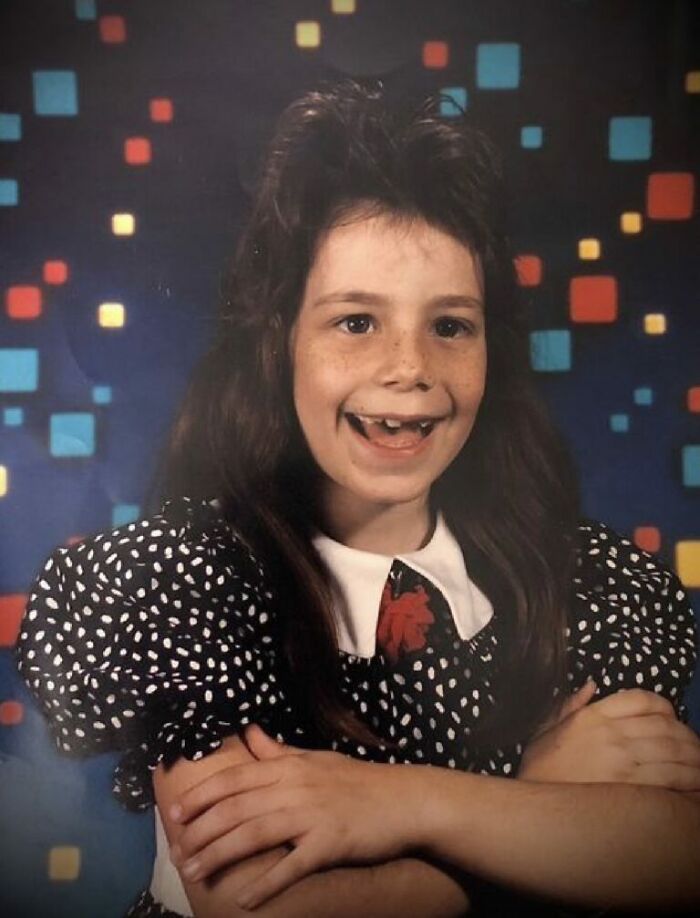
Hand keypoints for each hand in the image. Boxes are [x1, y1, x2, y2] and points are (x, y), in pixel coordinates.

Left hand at [169, 725, 419, 907]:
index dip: (201, 795)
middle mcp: (295, 787)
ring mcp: (312, 815)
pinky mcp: (330, 843)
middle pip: (237, 807)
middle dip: (201, 830)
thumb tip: (247, 732)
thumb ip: (277, 751)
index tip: (174, 813)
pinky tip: (244, 900)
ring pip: (254, 834)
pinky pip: (292, 865)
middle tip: (177, 852)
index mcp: (289, 766)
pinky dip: (267, 883)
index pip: (234, 778)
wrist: (404, 799)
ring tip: (195, 872)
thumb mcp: (314, 758)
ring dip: (220, 854)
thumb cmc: (356, 780)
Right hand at [519, 683, 699, 791]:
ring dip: (695, 759)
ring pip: (674, 751)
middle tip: (696, 749)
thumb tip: (591, 684)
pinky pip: (672, 778)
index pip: (641, 699)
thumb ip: (570, 704)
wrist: (534, 807)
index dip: (664, 707)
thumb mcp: (547, 728)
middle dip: (688, 737)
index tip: (671, 719)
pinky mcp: (631, 788)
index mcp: (592, 716)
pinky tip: (695, 785)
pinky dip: (690, 780)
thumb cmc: (540, 770)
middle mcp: (611, 733)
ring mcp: (622, 760)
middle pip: (665, 726)